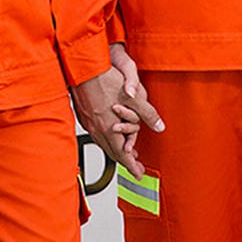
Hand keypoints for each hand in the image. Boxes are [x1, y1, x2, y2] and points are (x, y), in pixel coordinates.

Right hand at [72, 47, 163, 179]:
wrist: (83, 67)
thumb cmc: (104, 78)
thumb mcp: (133, 97)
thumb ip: (147, 113)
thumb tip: (159, 126)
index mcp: (109, 128)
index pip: (123, 155)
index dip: (132, 166)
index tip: (138, 174)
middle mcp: (97, 129)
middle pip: (112, 152)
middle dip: (125, 160)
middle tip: (135, 166)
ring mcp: (88, 122)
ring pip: (103, 143)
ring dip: (115, 149)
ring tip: (125, 150)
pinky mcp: (83, 115)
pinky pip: (96, 133)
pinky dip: (106, 138)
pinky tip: (110, 133)